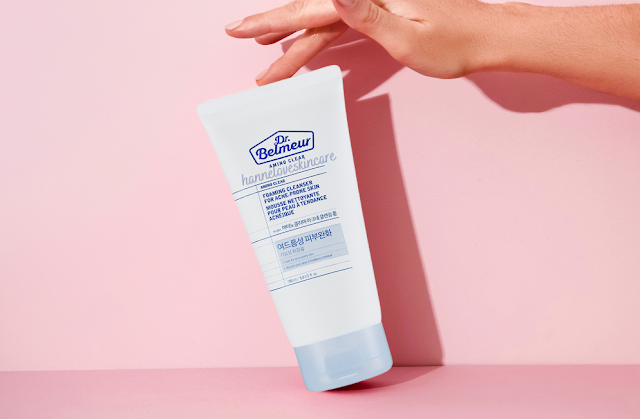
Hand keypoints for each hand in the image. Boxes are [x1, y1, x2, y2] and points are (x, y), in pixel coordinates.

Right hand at [225, 0, 496, 84]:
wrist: (485, 36)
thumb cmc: (454, 42)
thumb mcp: (408, 38)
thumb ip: (365, 15)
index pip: (309, 8)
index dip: (272, 21)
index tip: (242, 29)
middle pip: (308, 8)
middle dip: (272, 24)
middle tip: (238, 33)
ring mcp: (372, 0)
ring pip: (320, 16)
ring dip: (291, 33)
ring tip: (265, 47)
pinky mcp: (380, 10)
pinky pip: (338, 21)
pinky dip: (316, 34)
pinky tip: (304, 40)